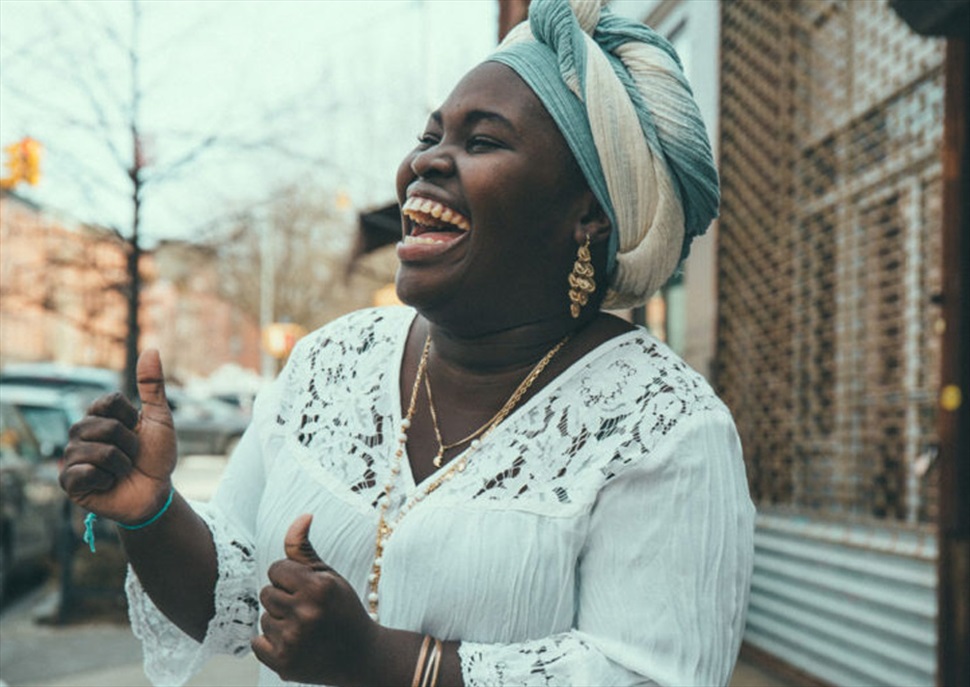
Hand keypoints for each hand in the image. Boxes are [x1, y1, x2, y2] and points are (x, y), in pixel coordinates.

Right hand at [59, 349, 176, 523]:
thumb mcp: (160, 418)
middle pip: (106, 427)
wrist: (157, 492)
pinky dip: (106, 479)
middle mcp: (81, 433)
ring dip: (122, 464)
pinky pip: (84, 473)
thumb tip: (151, 349)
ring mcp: (73, 457)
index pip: (109, 401)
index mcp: (99, 416)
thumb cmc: (157, 455)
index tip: (137, 429)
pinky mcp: (69, 482)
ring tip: (122, 470)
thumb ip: (153, 386)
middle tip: (132, 455)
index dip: (131, 417)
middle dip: (130, 444)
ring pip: (99, 451)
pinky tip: (107, 483)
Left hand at [252, 514, 379, 685]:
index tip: (308, 589)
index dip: (290, 578)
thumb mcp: (328, 575)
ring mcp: (293, 641)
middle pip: (266, 593)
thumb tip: (302, 515)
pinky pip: (256, 643)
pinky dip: (270, 644)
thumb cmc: (341, 608)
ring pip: (263, 618)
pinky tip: (294, 644)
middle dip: (283, 598)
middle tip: (308, 610)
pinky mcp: (283, 664)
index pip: (276, 569)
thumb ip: (304, 548)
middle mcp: (305, 614)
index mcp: (318, 588)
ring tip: (304, 629)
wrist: (360, 656)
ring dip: (279, 622)